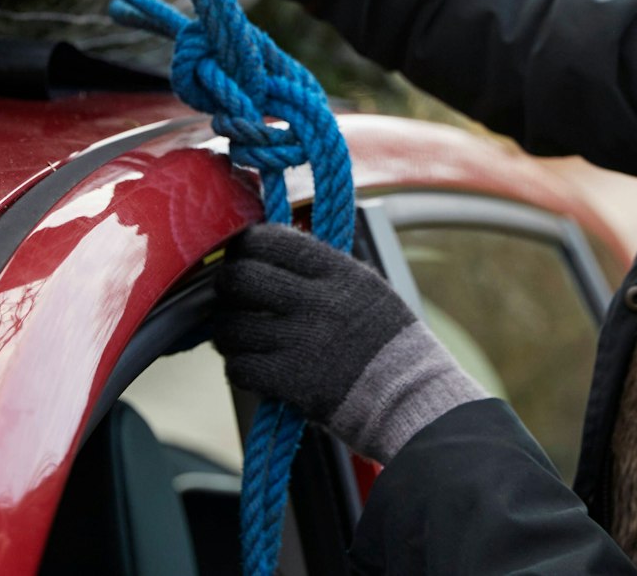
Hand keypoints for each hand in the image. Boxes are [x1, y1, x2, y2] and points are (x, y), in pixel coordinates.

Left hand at [212, 224, 486, 464]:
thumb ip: (325, 270)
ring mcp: (301, 341)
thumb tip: (279, 252)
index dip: (245, 247)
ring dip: (228, 334)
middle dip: (226, 289)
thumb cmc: (391, 344)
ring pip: (231, 327)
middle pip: (240, 278)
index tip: (242, 258)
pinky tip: (251, 369)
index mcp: (337, 272)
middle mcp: (316, 300)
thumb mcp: (367, 290)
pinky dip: (239, 368)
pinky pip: (239, 368)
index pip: (270, 240)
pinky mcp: (291, 380)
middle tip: (230, 299)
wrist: (411, 397)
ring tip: (239, 339)